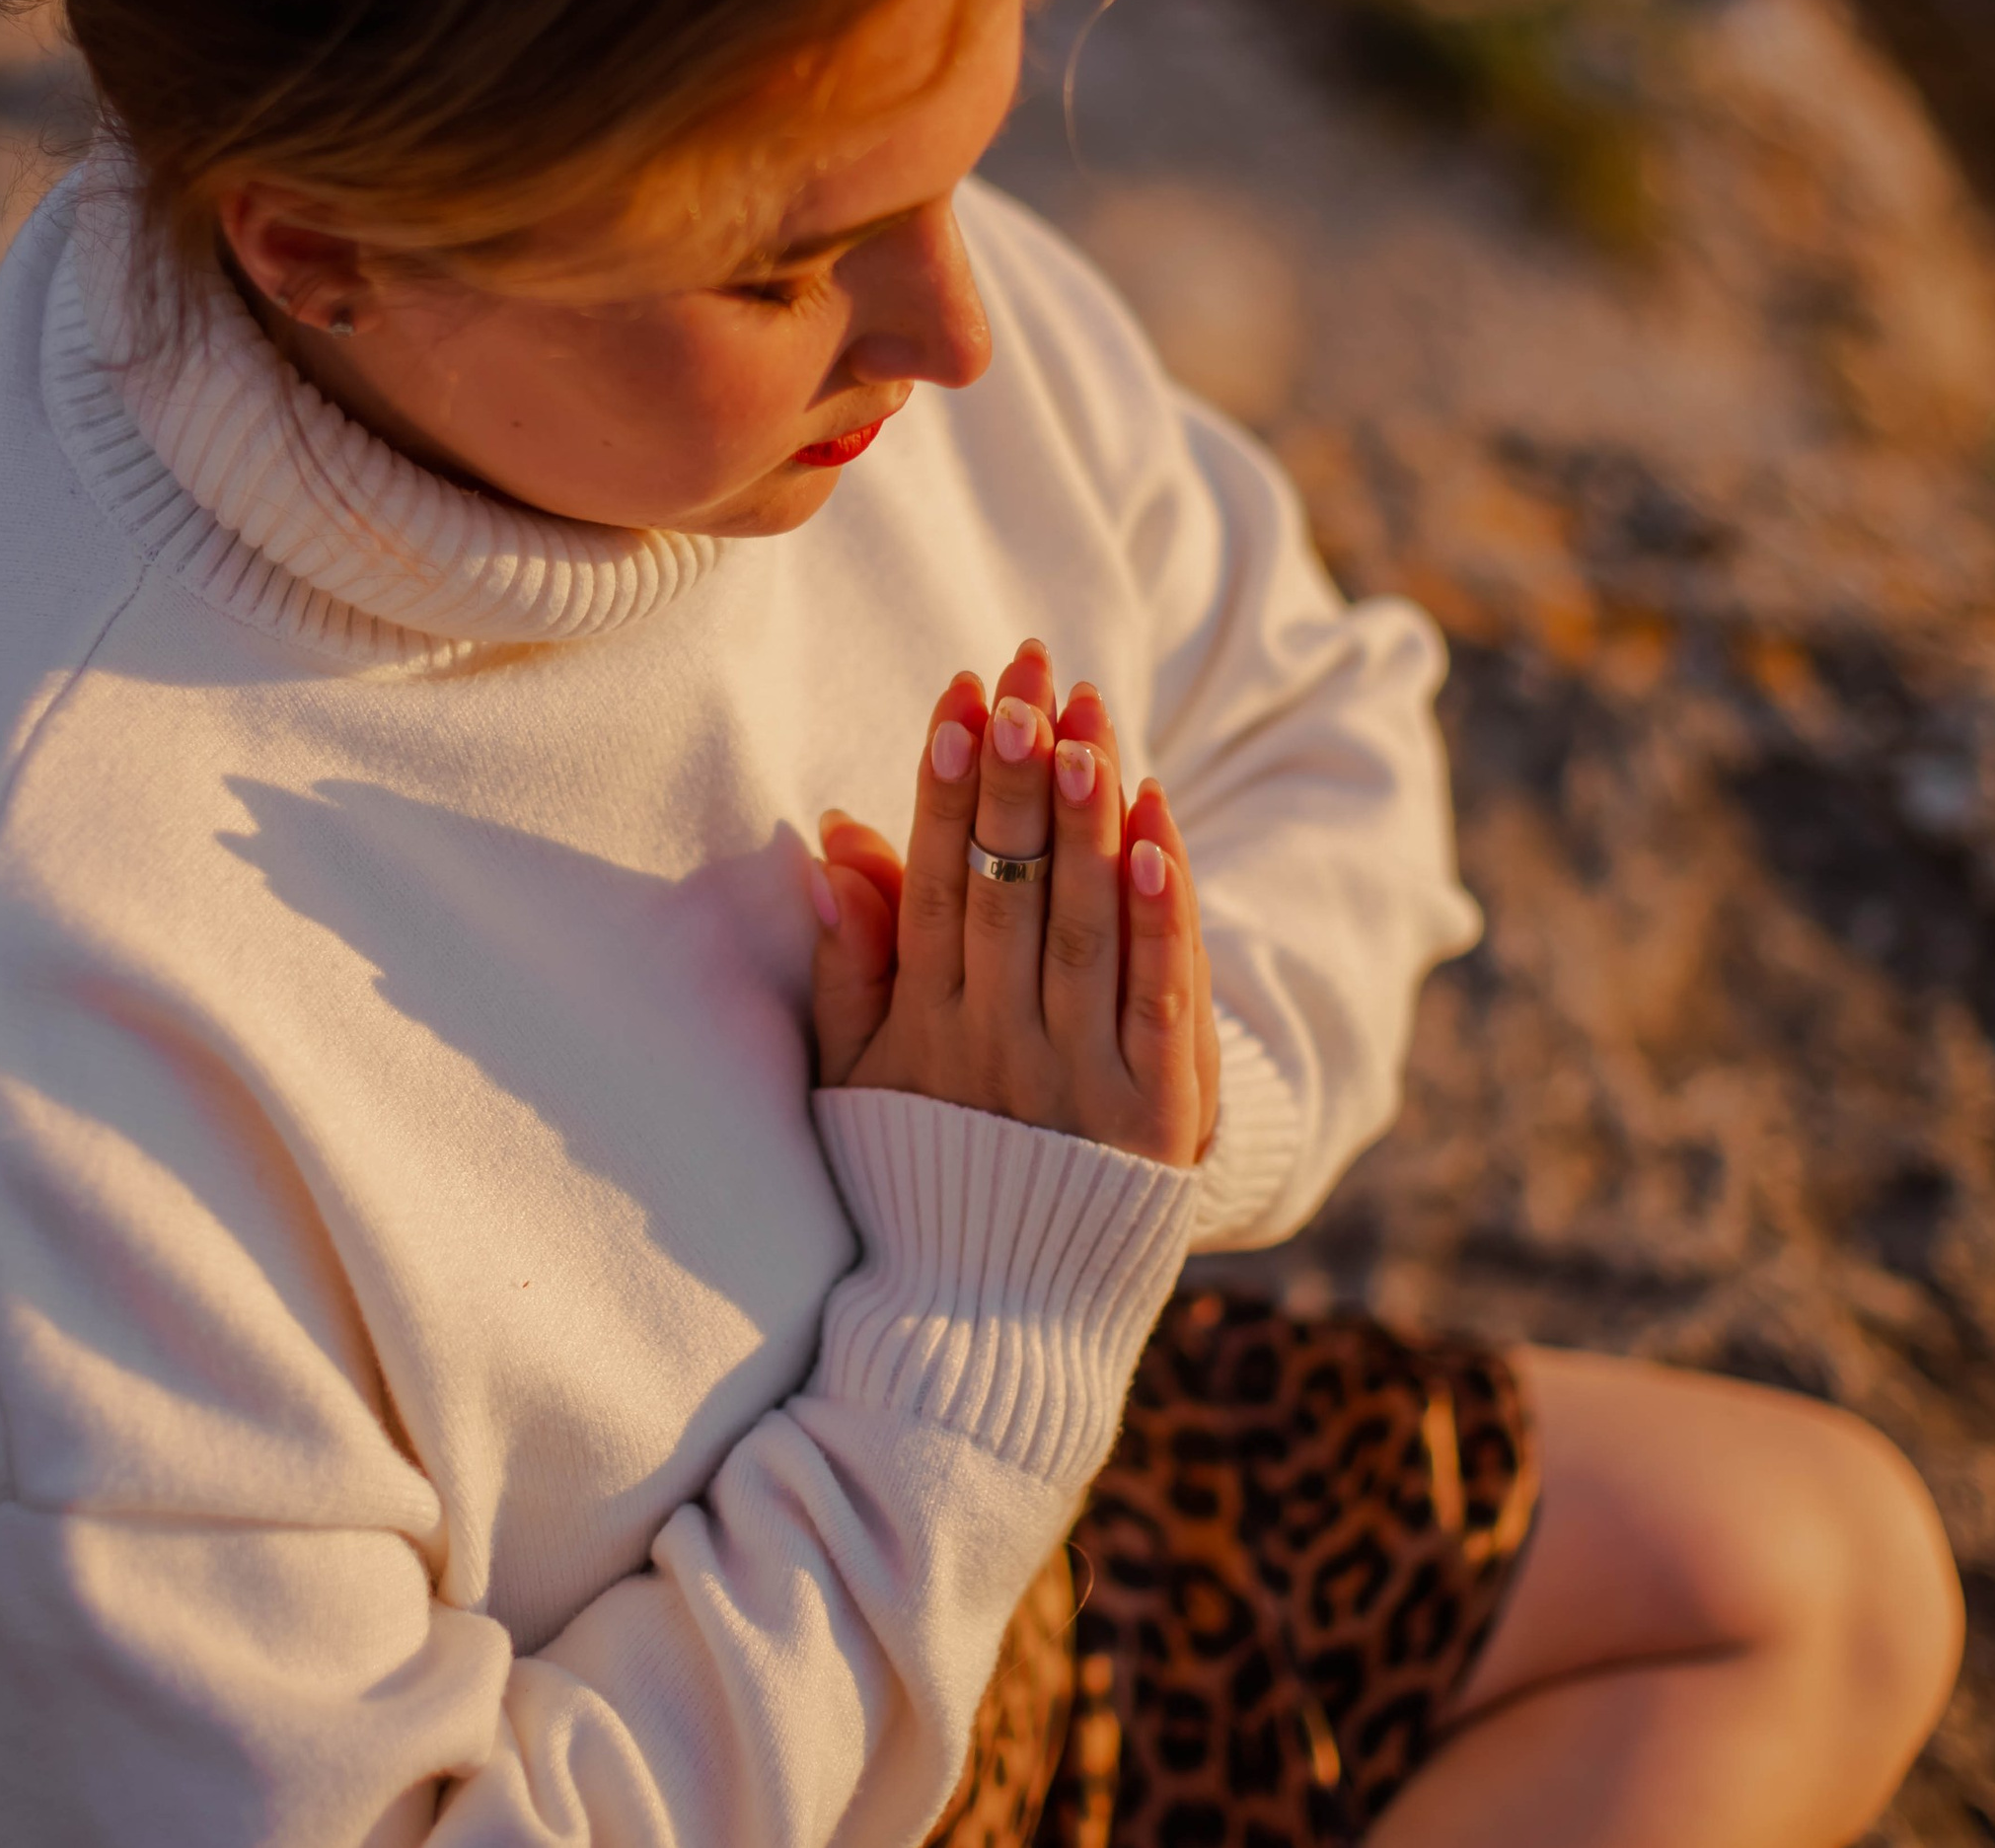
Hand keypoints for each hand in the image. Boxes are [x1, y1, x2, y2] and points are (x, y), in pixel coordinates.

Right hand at [808, 641, 1217, 1169]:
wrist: (1000, 1321)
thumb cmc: (920, 1178)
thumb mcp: (859, 1080)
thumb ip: (850, 966)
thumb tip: (835, 843)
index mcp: (923, 1028)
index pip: (933, 879)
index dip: (945, 784)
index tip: (958, 696)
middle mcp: (997, 1046)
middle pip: (1007, 883)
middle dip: (1015, 770)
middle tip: (1024, 673)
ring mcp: (1080, 1080)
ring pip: (1083, 923)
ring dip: (1086, 815)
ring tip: (1085, 719)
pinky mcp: (1157, 1115)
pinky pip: (1159, 995)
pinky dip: (1159, 914)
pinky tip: (1156, 833)